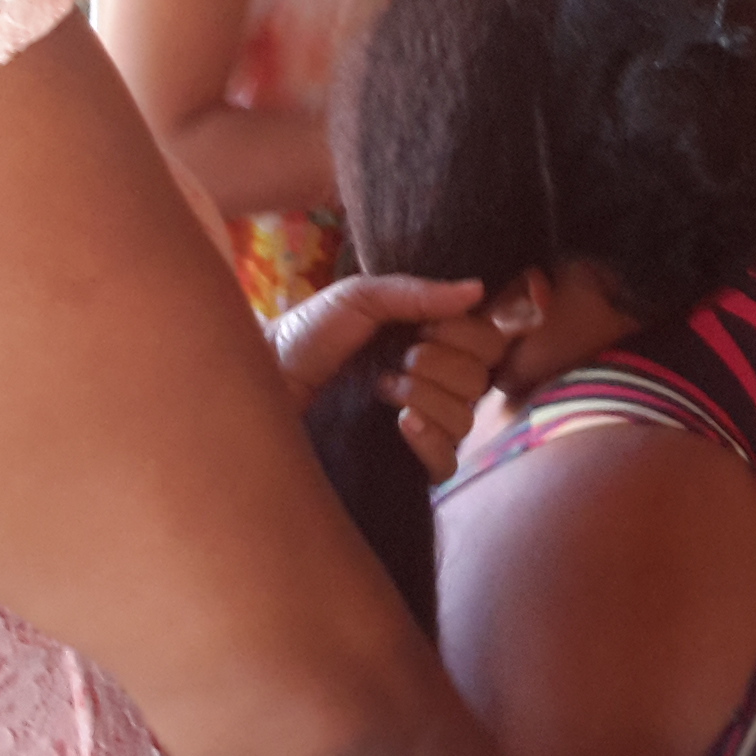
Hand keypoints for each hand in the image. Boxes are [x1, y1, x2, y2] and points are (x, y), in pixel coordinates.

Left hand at [269, 275, 505, 481]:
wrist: (266, 381)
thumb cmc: (306, 334)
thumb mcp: (358, 298)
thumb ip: (417, 293)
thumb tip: (478, 290)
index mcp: (432, 343)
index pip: (488, 343)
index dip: (466, 334)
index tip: (426, 328)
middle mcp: (435, 385)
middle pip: (480, 380)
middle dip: (440, 363)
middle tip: (399, 358)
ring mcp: (421, 428)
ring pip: (465, 419)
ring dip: (427, 396)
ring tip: (382, 388)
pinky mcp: (405, 466)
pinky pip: (447, 462)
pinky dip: (430, 439)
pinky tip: (401, 422)